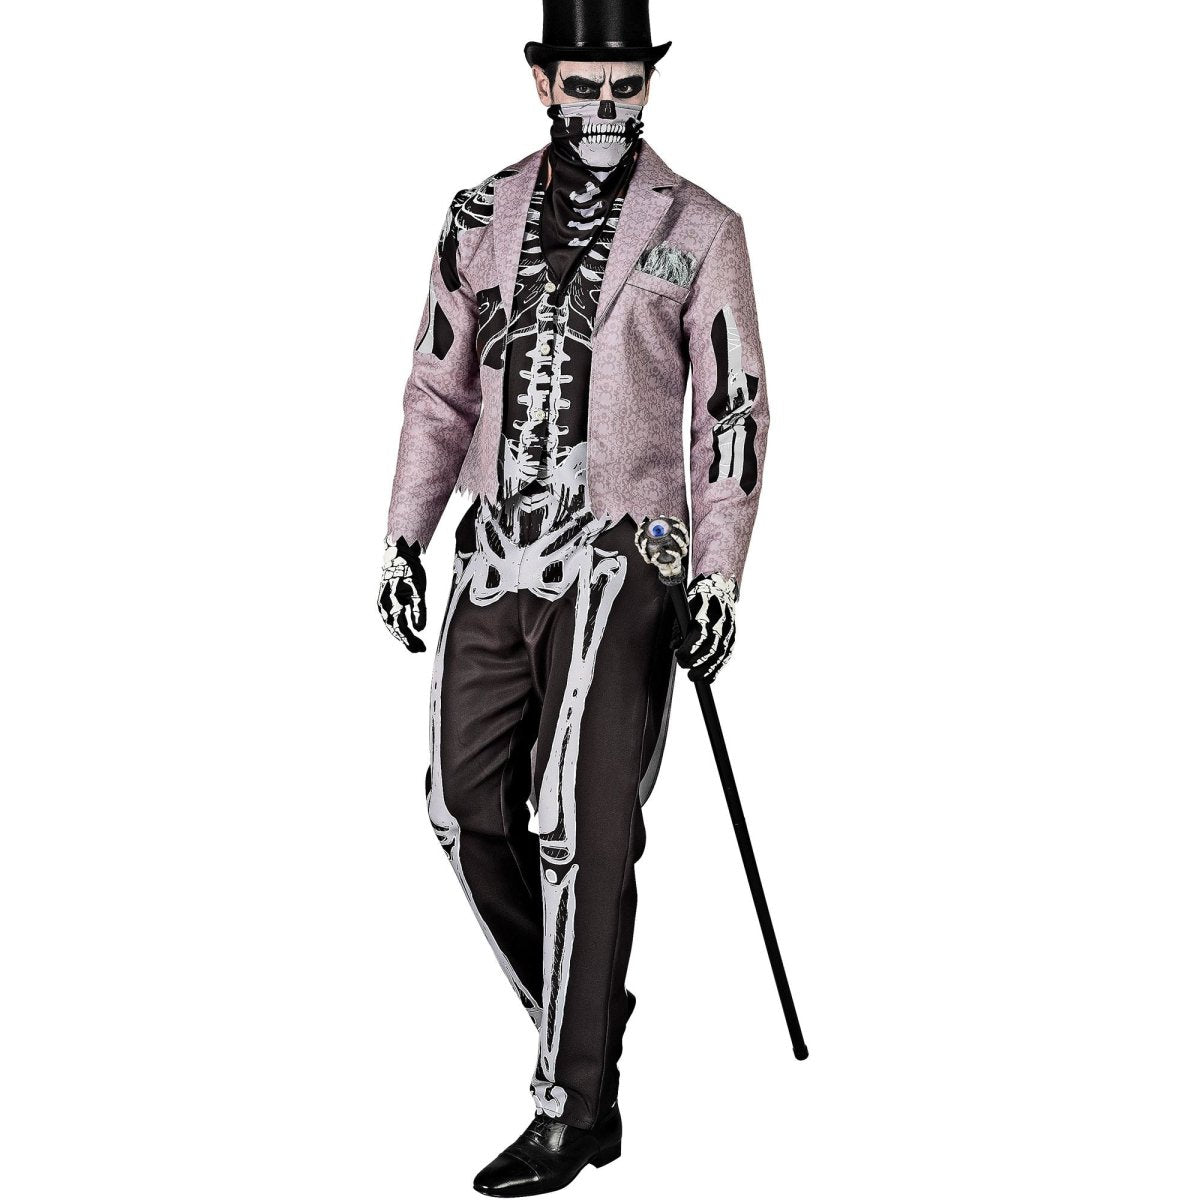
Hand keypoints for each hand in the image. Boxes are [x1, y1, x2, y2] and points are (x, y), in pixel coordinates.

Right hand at [378, 536, 426, 652]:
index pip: (400, 626)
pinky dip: (400, 628)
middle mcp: (384, 605)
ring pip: (393, 625)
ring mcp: (383, 604)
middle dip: (407, 641)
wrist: (399, 556)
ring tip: (416, 646)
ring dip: (404, 636)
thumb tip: (420, 629)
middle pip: (395, 628)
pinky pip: (392, 619)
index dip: (409, 639)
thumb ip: (418, 609)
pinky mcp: (387, 603)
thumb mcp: (418, 588)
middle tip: (420, 650)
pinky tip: (409, 634)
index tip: (420, 648)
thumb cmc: (409, 570)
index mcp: (391, 602)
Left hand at [675, 572, 737, 682]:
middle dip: (697, 660)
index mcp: (708, 609)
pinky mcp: (733, 636)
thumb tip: (673, 645)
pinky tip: (708, 677)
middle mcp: (722, 619)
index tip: (679, 655)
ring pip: (721, 653)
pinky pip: (726, 655)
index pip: (701, 632)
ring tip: (694, 677)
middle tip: (685, 668)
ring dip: (707, 668)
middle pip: (712, 646)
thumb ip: (679, 625)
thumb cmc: (698, 597)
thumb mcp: (686, 605)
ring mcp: (730, 629)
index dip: (690, 647)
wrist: (720, 587)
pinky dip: (717, 668)